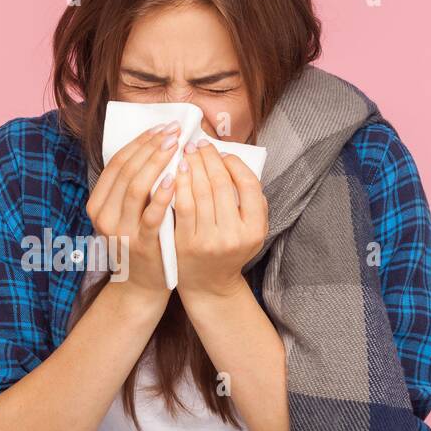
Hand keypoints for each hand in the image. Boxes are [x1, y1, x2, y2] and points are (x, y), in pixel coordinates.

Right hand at [85, 121, 180, 298]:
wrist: (140, 286)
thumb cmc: (138, 242)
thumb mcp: (124, 215)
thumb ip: (131, 187)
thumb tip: (153, 145)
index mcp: (97, 205)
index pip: (117, 163)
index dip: (139, 142)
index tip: (161, 126)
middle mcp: (104, 217)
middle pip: (126, 171)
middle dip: (151, 146)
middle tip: (173, 131)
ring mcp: (121, 232)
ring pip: (136, 187)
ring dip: (157, 163)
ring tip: (176, 146)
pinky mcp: (141, 245)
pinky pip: (150, 215)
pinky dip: (162, 195)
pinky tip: (174, 179)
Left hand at [173, 139, 267, 301]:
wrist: (209, 285)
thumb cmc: (230, 250)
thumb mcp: (252, 230)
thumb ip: (251, 201)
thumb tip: (233, 162)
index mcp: (255, 229)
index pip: (248, 184)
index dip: (234, 163)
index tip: (222, 152)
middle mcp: (234, 236)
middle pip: (221, 184)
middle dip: (208, 159)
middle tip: (198, 144)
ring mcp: (209, 241)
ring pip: (200, 192)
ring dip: (191, 166)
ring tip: (186, 153)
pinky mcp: (186, 244)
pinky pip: (181, 206)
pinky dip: (178, 185)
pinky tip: (174, 172)